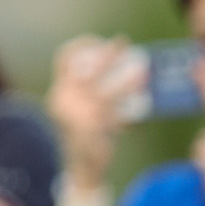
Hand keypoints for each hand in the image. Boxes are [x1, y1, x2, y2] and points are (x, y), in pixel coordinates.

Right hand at [47, 35, 137, 185]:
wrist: (81, 166)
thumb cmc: (83, 133)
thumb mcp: (75, 110)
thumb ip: (84, 92)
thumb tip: (111, 68)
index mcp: (59, 92)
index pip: (64, 60)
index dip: (79, 46)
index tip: (97, 39)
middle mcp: (65, 101)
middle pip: (88, 71)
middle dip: (107, 54)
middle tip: (124, 41)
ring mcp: (79, 115)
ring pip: (108, 93)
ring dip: (127, 82)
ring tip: (144, 72)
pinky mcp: (95, 129)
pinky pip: (118, 115)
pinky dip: (132, 111)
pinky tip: (145, 106)